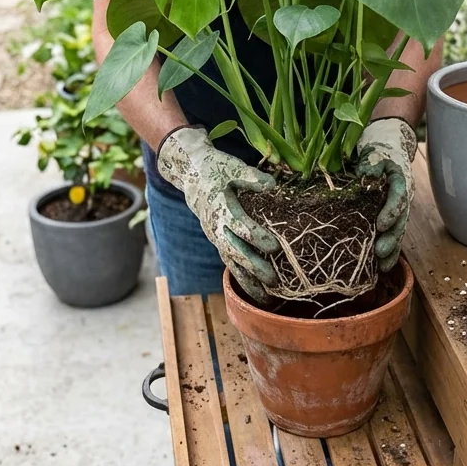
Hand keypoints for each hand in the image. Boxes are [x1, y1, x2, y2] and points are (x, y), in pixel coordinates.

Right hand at [157, 126, 279, 300]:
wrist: (191, 174)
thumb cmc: (216, 168)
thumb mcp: (232, 167)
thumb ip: (251, 177)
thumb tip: (272, 186)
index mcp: (220, 207)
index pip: (239, 226)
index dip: (257, 237)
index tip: (275, 246)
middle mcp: (215, 227)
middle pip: (234, 251)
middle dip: (253, 267)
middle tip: (273, 280)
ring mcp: (215, 237)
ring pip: (231, 263)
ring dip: (248, 282)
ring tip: (266, 299)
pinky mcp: (218, 242)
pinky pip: (230, 264)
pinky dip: (243, 279)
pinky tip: (258, 293)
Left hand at [354, 118, 416, 271]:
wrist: (389, 146)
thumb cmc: (380, 149)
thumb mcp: (375, 151)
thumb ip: (372, 162)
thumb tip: (367, 174)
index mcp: (400, 180)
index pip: (398, 198)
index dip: (391, 212)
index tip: (380, 224)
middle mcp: (402, 197)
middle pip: (400, 220)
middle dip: (392, 237)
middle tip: (380, 251)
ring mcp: (398, 208)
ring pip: (398, 230)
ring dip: (392, 249)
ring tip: (382, 266)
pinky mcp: (391, 215)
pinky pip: (392, 233)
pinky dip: (388, 250)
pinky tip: (380, 265)